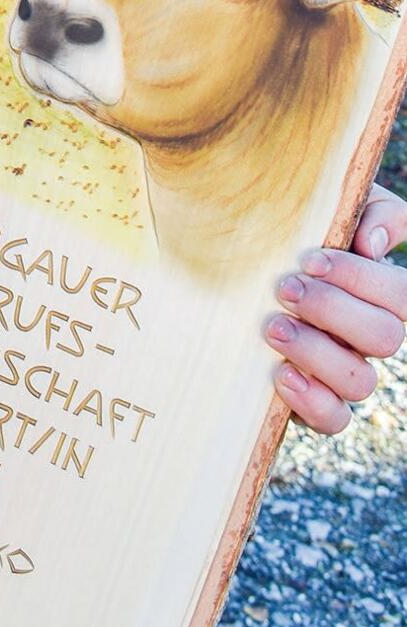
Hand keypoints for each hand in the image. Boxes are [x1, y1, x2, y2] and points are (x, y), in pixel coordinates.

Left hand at [263, 183, 406, 432]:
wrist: (235, 264)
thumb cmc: (292, 230)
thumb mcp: (328, 206)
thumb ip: (367, 211)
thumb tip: (371, 242)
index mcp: (379, 291)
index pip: (402, 295)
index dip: (361, 279)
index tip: (308, 258)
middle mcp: (367, 335)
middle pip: (385, 338)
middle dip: (332, 310)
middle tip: (283, 288)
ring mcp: (343, 371)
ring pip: (361, 383)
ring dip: (317, 353)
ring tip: (271, 327)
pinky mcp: (313, 400)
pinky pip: (334, 421)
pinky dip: (313, 403)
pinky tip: (279, 374)